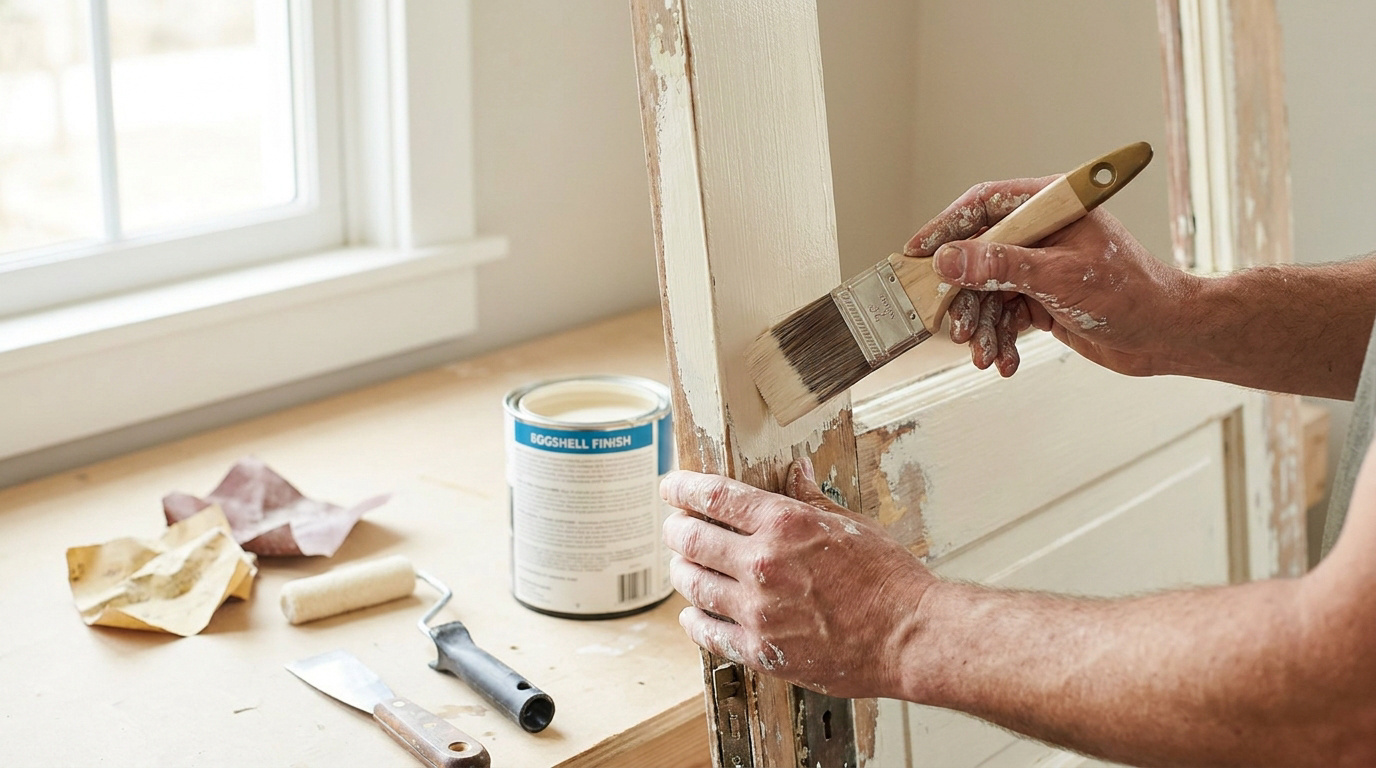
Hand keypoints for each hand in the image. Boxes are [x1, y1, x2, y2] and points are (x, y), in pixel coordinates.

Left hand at [659, 458, 932, 698]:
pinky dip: (694, 619)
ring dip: (681, 571)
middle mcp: (763, 564)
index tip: (671, 486)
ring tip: (683, 566)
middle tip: (675, 527)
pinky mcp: (761, 650)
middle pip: (691, 539)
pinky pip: (708, 633)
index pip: (713, 496)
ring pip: (692, 584)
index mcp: (784, 524)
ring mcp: (758, 610)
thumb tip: (796, 471)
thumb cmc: (888, 579)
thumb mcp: (850, 524)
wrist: (910, 636)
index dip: (682, 488)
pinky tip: (693, 613)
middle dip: (675, 528)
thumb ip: (811, 499)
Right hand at [903, 178, 1199, 377]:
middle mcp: (1041, 233)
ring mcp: (1040, 267)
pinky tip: (1004, 361)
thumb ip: (1001, 266)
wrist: (1168, 336)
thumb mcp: (1060, 278)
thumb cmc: (1132, 294)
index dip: (946, 227)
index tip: (915, 252)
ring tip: (983, 354)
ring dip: (981, 327)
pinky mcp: (1042, 299)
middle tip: (954, 326)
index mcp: (1050, 207)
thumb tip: (948, 259)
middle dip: (964, 297)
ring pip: (987, 293)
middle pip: (978, 256)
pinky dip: (1000, 340)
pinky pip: (1004, 317)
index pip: (984, 205)